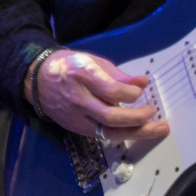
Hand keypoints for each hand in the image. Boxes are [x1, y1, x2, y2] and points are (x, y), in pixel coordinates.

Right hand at [29, 49, 170, 142]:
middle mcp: (79, 99)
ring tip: (157, 128)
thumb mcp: (93, 61)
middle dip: (137, 118)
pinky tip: (139, 130)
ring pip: (108, 131)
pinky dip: (123, 133)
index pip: (111, 91)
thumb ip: (118, 74)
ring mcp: (77, 117)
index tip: (140, 91)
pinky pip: (103, 134)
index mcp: (82, 76)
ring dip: (137, 132)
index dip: (130, 94)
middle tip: (154, 112)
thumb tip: (142, 83)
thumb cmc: (70, 67)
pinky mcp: (77, 129)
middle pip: (110, 116)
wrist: (38, 81)